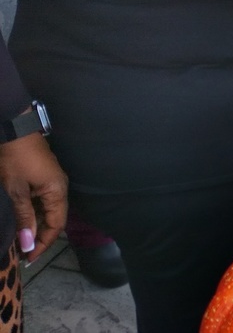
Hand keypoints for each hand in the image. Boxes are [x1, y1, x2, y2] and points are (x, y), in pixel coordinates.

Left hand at [0, 133, 67, 262]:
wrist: (14, 129)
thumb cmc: (15, 160)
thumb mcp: (16, 191)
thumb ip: (24, 217)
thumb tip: (28, 243)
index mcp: (57, 191)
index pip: (56, 225)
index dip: (43, 244)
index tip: (28, 259)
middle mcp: (60, 187)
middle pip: (55, 219)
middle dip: (40, 237)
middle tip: (23, 253)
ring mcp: (53, 181)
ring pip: (48, 210)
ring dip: (36, 226)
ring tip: (21, 239)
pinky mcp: (45, 177)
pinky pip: (43, 201)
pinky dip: (34, 214)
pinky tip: (23, 220)